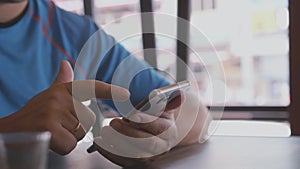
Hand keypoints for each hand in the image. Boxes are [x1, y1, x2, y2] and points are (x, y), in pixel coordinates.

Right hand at [0, 61, 129, 154]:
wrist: (10, 130)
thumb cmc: (33, 115)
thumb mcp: (48, 96)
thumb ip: (61, 83)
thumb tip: (65, 64)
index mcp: (62, 89)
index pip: (90, 87)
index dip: (110, 90)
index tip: (126, 94)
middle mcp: (59, 96)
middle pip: (88, 120)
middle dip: (76, 128)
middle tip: (57, 127)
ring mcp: (54, 111)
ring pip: (80, 133)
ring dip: (68, 138)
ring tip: (52, 132)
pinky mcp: (49, 127)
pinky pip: (70, 144)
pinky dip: (62, 147)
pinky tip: (49, 141)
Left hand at [89, 91, 210, 166]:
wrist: (153, 130)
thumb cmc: (155, 116)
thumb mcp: (162, 106)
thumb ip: (168, 100)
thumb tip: (180, 95)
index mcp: (169, 131)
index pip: (160, 127)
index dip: (146, 121)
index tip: (132, 116)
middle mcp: (162, 147)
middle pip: (147, 144)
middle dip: (129, 133)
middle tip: (113, 122)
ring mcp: (149, 157)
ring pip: (134, 154)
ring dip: (118, 144)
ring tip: (105, 132)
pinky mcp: (136, 163)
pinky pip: (123, 161)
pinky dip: (110, 153)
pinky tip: (99, 143)